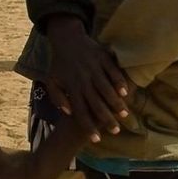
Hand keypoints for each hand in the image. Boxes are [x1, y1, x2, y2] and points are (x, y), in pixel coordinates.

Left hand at [43, 16, 129, 140]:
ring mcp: (93, 68)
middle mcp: (83, 80)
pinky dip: (119, 82)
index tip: (96, 139)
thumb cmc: (59, 63)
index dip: (88, 126)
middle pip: (95, 103)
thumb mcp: (51, 81)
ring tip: (123, 114)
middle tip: (116, 131)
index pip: (80, 112)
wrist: (66, 38)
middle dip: (105, 119)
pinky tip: (126, 93)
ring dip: (115, 103)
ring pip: (105, 89)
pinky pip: (112, 72)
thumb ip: (58, 98)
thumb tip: (68, 112)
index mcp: (71, 88)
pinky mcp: (102, 58)